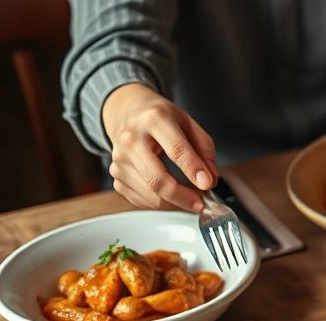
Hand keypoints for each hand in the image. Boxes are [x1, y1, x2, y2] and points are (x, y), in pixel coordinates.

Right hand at [101, 83, 216, 211]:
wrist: (127, 112)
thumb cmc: (161, 118)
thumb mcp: (188, 123)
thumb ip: (204, 151)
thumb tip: (209, 181)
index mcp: (154, 120)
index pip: (176, 150)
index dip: (193, 170)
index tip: (206, 185)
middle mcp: (132, 139)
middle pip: (157, 179)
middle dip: (183, 197)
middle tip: (201, 204)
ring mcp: (120, 158)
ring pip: (150, 194)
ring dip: (175, 203)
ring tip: (190, 199)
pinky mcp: (115, 174)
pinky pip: (140, 199)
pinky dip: (160, 203)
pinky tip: (170, 196)